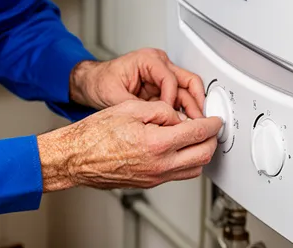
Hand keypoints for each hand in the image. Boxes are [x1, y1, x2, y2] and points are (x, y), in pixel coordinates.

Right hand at [37, 100, 221, 190]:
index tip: (215, 120)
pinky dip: (185, 162)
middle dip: (211, 140)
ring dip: (200, 153)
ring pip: (193, 170)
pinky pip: (177, 175)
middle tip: (211, 128)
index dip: (211, 124)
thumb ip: (161, 110)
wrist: (76, 158)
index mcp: (156, 144)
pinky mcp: (148, 183)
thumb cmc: (94, 134)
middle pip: (202, 156)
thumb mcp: (130, 109)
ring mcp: (154, 177)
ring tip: (196, 138)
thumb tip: (178, 116)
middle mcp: (159, 165)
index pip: (197, 133)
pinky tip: (177, 150)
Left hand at [70, 49, 206, 119]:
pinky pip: (178, 98)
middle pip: (188, 80)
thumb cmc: (99, 82)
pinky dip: (182, 111)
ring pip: (187, 90)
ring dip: (192, 108)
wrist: (91, 83)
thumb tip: (156, 122)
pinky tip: (184, 124)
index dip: (172, 101)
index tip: (171, 118)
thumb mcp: (114, 96)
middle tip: (198, 122)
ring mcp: (162, 75)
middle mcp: (159, 64)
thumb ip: (136, 108)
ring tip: (194, 126)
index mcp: (147, 60)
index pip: (170, 79)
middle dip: (195, 102)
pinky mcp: (161, 87)